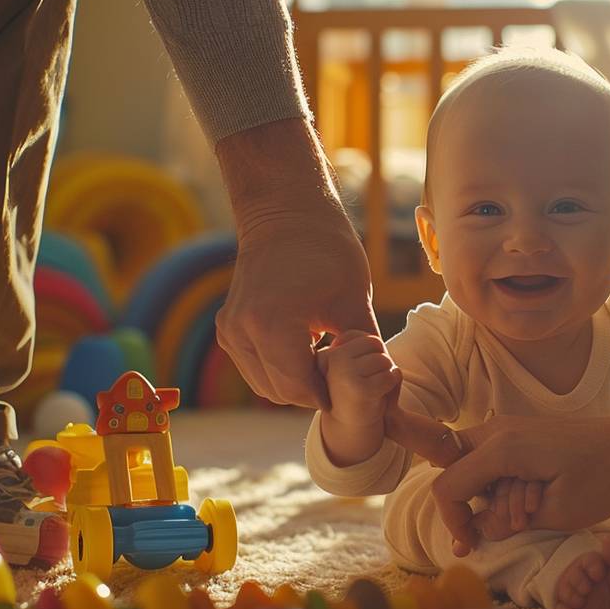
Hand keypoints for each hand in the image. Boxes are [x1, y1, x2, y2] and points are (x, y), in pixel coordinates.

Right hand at [214, 118, 379, 408]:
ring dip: (294, 383)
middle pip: (279, 391)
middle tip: (343, 378)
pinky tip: (307, 351)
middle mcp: (240, 332)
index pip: (299, 387)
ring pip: (263, 384)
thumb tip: (382, 382)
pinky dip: (279, 369)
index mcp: (270, 325)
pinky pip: (253, 367)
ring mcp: (229, 330)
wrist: (288, 214)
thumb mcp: (354, 300)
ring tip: (326, 364)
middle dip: (313, 391)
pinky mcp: (227, 327)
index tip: (354, 388)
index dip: (330, 394)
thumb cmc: (328, 250)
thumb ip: (364, 347)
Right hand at [318, 331, 400, 427]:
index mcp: (331, 353)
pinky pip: (390, 375)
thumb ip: (360, 346)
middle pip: (377, 345)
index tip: (364, 374)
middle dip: (383, 361)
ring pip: (384, 360)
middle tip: (372, 381)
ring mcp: (346, 374)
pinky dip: (393, 384)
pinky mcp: (361, 390)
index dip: (377, 355)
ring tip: (375, 388)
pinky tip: (381, 394)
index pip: (369, 339)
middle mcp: (334, 361)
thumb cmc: (357, 390)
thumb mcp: (353, 364)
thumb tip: (369, 339)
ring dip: (388, 373)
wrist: (354, 426)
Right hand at [428, 413, 609, 554]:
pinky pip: (490, 458)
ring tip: (526, 515)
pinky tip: (530, 499)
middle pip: (452, 470)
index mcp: (502, 449)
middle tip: (492, 533)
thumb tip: (478, 530)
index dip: (452, 521)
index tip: (470, 546)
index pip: (448, 486)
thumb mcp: (557, 513)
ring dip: (487, 496)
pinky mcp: (521, 433)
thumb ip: (508, 522)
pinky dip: (500, 483)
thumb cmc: (602, 478)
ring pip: (470, 464)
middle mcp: (499, 431)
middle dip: (465, 506)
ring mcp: (509, 428)